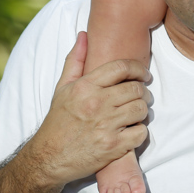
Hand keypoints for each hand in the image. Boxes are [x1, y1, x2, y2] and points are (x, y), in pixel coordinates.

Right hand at [28, 32, 152, 187]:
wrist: (49, 158)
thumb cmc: (57, 121)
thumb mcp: (62, 88)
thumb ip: (75, 60)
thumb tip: (84, 34)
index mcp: (85, 87)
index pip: (121, 67)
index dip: (138, 68)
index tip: (143, 74)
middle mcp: (96, 104)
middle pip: (136, 89)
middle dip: (144, 91)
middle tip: (143, 95)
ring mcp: (106, 126)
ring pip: (141, 110)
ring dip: (143, 110)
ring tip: (137, 111)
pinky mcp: (113, 147)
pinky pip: (141, 133)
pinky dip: (140, 132)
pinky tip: (132, 130)